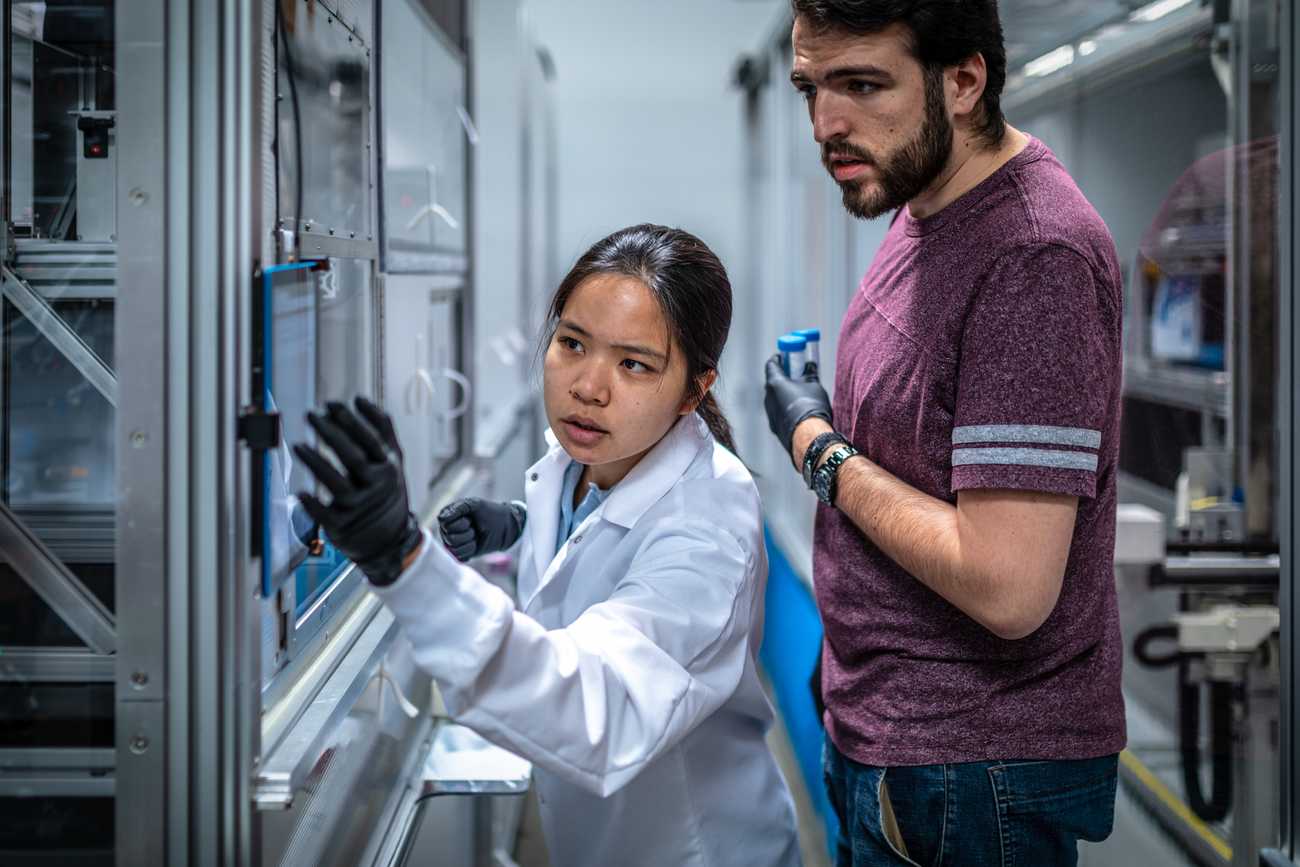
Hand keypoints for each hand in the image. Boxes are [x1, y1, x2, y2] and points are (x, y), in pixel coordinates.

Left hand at [293, 397, 422, 586]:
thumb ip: (383, 430)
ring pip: (336, 483)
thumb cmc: (386, 491)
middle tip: (312, 415)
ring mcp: (359, 508)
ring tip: (299, 446)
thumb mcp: (393, 461)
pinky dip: (313, 504)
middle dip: (331, 434)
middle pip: (353, 457)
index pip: (370, 440)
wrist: (390, 539)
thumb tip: (362, 400)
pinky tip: (301, 491)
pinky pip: (324, 514)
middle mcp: (376, 487)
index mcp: (388, 468)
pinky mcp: (343, 526)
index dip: (352, 421)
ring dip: (316, 463)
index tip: (332, 404)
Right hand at [437, 498, 526, 560]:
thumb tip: (442, 518)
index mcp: (448, 516)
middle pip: (450, 538)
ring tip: (475, 535)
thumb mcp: (475, 504)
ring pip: (454, 549)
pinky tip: (475, 544)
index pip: (445, 524)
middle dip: (467, 533)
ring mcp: (452, 543)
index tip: (470, 518)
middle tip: (474, 527)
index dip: (461, 523)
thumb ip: (458, 508)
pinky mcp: (459, 553)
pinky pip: (459, 557)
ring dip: (470, 542)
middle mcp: (446, 530)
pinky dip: (471, 550)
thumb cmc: (489, 513)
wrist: (504, 526)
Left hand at [764, 355, 831, 459]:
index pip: (772, 364)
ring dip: (785, 394)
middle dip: (784, 377)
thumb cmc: (812, 407)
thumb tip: (810, 366)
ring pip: (775, 399)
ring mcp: (770, 413)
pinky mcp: (774, 426)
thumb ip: (810, 374)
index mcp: (774, 383)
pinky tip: (800, 412)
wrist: (809, 437)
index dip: (779, 359)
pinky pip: (779, 412)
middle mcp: (768, 397)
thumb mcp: (814, 385)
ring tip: (801, 395)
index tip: (787, 357)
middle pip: (772, 382)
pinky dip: (786, 408)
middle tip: (797, 375)